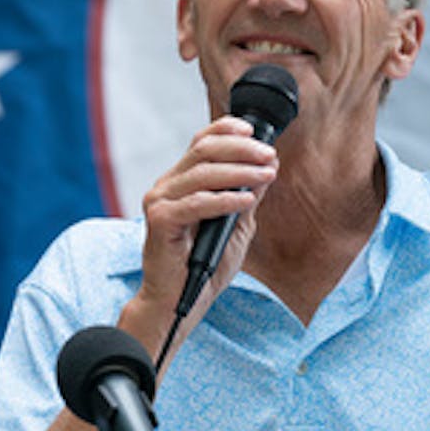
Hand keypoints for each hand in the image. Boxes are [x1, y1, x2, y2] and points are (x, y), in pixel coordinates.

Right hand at [124, 116, 278, 352]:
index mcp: (180, 183)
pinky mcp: (159, 221)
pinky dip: (225, 199)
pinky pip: (196, 202)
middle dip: (241, 148)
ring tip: (267, 173)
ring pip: (201, 172)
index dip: (226, 130)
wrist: (179, 301)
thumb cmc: (202, 267)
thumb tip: (266, 168)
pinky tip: (247, 200)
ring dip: (240, 171)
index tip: (255, 130)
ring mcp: (159, 202)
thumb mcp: (236, 226)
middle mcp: (166, 187)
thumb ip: (246, 197)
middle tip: (269, 155)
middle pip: (203, 150)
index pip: (201, 142)